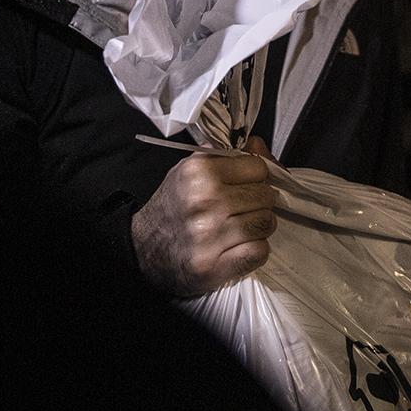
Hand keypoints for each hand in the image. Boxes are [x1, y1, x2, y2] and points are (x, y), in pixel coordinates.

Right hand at [130, 149, 278, 296]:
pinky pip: (260, 251)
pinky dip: (254, 250)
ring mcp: (210, 236)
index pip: (258, 167)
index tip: (244, 184)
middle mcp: (204, 201)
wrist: (143, 249)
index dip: (255, 176)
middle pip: (266, 195)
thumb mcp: (190, 170)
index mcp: (198, 172)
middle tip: (241, 208)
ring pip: (266, 223)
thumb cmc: (173, 208)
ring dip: (259, 226)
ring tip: (239, 226)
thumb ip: (226, 155)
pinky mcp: (216, 265)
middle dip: (259, 201)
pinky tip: (237, 246)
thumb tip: (258, 145)